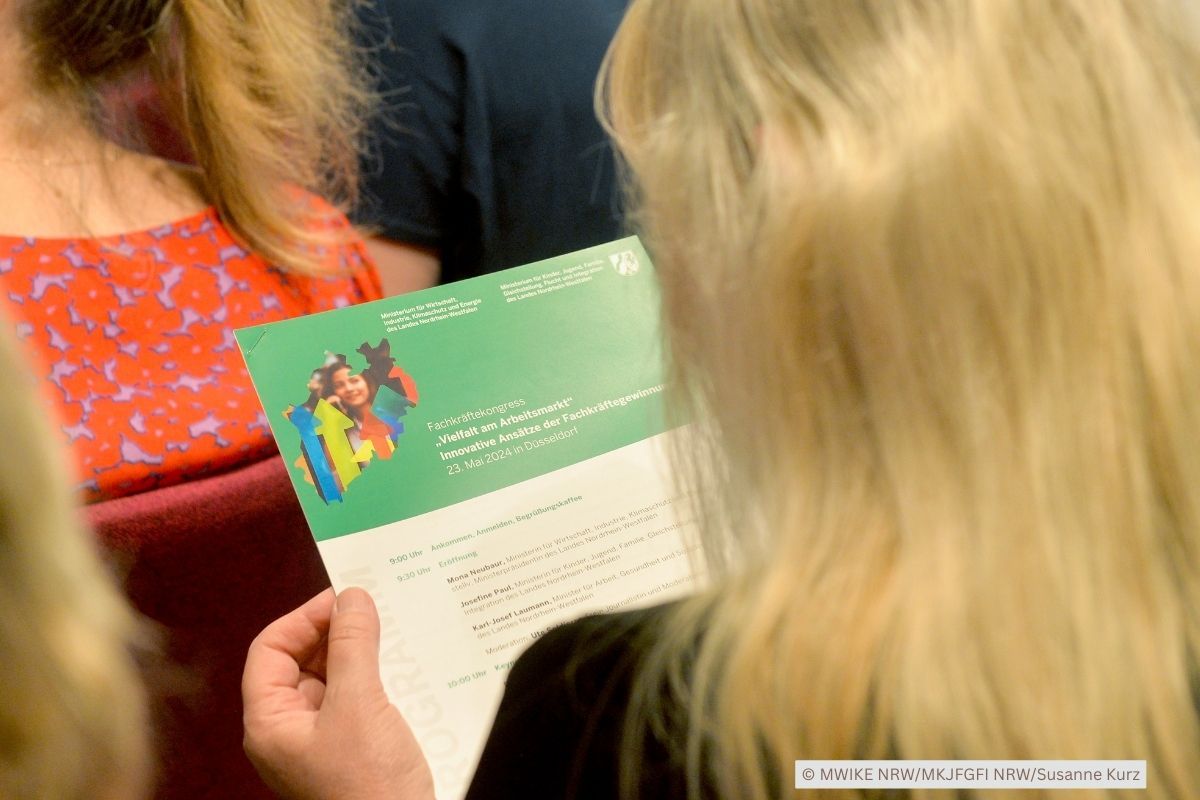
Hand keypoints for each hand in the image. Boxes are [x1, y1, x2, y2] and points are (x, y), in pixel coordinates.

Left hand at [243, 588, 434, 799]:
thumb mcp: (359, 704)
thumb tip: (352, 596)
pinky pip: (353, 700)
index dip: (304, 619)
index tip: (345, 600)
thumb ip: (353, 645)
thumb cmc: (369, 782)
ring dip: (357, 654)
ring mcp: (319, 743)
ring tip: (390, 636)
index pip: (269, 650)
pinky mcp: (350, 750)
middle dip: (333, 634)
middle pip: (298, 662)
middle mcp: (288, 731)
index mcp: (270, 723)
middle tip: (374, 612)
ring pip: (330, 679)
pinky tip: (401, 668)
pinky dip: (372, 678)